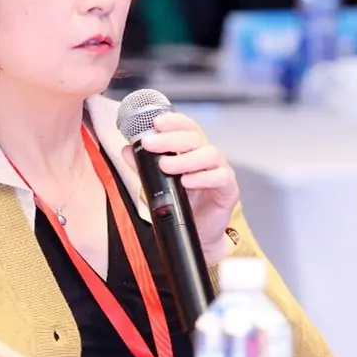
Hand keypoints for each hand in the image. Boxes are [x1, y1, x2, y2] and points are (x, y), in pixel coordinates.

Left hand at [121, 112, 238, 264]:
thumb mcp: (159, 184)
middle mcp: (207, 158)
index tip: (156, 123)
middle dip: (171, 139)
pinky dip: (203, 177)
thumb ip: (144, 167)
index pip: (186, 128)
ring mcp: (220, 171)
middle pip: (195, 137)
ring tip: (165, 166)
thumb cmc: (182, 205)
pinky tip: (187, 182)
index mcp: (192, 152)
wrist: (197, 234)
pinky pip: (221, 177)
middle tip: (151, 145)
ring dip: (185, 158)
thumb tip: (126, 150)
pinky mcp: (229, 190)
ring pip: (210, 154)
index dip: (173, 121)